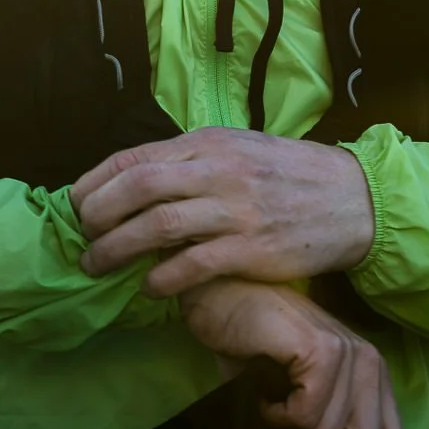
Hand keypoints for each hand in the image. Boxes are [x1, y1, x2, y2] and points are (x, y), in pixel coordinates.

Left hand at [74, 128, 373, 297]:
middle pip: (138, 188)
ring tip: (97, 264)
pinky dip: (162, 278)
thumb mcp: (239, 149)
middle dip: (97, 215)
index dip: (95, 181)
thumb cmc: (289, 174)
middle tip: (81, 236)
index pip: (136, 157)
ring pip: (157, 227)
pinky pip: (193, 266)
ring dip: (116, 249)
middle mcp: (219, 169)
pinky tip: (149, 287)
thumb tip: (135, 183)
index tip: (74, 203)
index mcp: (210, 140)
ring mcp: (236, 210)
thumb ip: (191, 161)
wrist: (353, 199)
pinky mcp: (253, 249)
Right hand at [180, 280, 404, 428]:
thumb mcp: (302, 398)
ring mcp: (351, 355)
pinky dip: (274, 417)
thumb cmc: (255, 349)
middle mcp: (372, 366)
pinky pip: (304, 417)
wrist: (221, 294)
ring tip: (269, 404)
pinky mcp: (321, 349)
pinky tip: (263, 391)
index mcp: (375, 381)